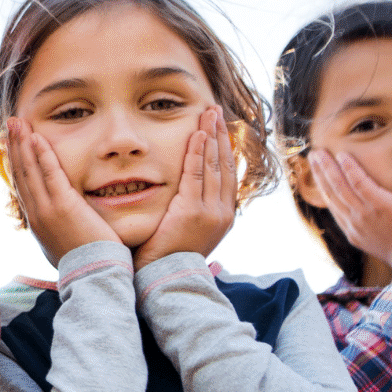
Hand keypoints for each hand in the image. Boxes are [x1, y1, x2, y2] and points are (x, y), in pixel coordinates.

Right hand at [5, 118, 118, 266]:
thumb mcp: (65, 244)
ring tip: (18, 122)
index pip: (22, 184)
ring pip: (29, 170)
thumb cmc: (86, 262)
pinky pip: (49, 174)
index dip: (16, 161)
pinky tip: (38, 137)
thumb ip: (60, 229)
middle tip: (11, 123)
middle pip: (20, 173)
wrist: (94, 276)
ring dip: (23, 143)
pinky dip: (42, 155)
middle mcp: (36, 214)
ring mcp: (47, 210)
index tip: (13, 143)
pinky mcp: (63, 206)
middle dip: (14, 145)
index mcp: (37, 221)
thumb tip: (59, 225)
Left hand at [135, 107, 237, 268]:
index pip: (227, 175)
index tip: (221, 128)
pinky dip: (197, 153)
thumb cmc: (169, 258)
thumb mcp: (187, 234)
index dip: (225, 149)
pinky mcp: (193, 212)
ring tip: (209, 114)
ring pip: (214, 166)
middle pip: (225, 165)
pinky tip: (198, 134)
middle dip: (221, 135)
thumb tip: (187, 198)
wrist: (165, 280)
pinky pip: (196, 175)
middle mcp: (222, 213)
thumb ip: (191, 213)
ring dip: (211, 136)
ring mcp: (210, 212)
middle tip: (216, 112)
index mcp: (222, 217)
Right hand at [306, 147, 391, 294]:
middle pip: (331, 194)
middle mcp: (354, 223)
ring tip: (318, 152)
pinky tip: (342, 155)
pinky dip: (349, 169)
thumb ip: (380, 231)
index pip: (335, 206)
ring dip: (327, 167)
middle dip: (320, 174)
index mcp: (355, 233)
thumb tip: (382, 222)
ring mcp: (365, 214)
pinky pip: (360, 183)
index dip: (325, 188)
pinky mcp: (381, 205)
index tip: (320, 174)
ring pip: (339, 186)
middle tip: (313, 156)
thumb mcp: (388, 246)